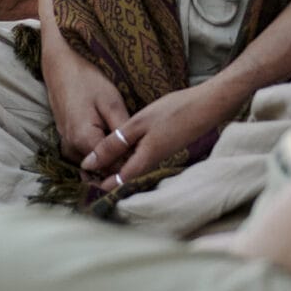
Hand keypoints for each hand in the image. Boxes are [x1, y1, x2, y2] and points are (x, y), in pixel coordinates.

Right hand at [38, 45, 130, 164]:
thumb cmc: (87, 81)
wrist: (60, 68)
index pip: (113, 168)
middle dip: (122, 163)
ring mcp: (67, 145)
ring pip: (95, 164)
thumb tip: (137, 154)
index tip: (146, 156)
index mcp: (84, 140)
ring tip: (128, 144)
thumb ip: (122, 133)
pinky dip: (101, 153)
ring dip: (111, 159)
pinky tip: (113, 140)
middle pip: (103, 169)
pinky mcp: (67, 141)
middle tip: (140, 149)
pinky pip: (87, 155)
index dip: (131, 165)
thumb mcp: (112, 103)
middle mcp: (72, 148)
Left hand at [82, 78, 245, 197]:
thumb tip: (90, 163)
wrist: (208, 105)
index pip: (116, 183)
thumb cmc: (174, 111)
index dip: (98, 184)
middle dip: (103, 176)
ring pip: (132, 168)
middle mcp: (152, 164)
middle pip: (124, 178)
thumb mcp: (138, 125)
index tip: (82, 179)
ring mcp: (160, 156)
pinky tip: (118, 146)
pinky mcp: (164, 148)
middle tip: (83, 169)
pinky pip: (140, 158)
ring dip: (113, 165)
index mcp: (144, 161)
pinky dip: (126, 156)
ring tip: (94, 158)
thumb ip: (114, 144)